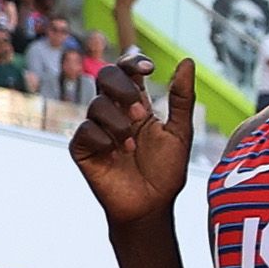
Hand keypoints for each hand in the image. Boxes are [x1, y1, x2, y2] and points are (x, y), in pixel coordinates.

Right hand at [68, 51, 196, 223]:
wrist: (150, 206)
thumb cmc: (166, 171)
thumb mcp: (180, 133)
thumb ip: (182, 98)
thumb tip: (186, 61)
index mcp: (136, 103)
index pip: (127, 69)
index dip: (133, 62)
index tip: (150, 68)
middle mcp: (113, 111)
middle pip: (105, 75)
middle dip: (123, 89)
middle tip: (141, 113)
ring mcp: (95, 128)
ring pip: (97, 104)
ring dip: (119, 123)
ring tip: (132, 146)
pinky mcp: (82, 147)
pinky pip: (85, 129)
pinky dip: (104, 140)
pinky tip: (116, 155)